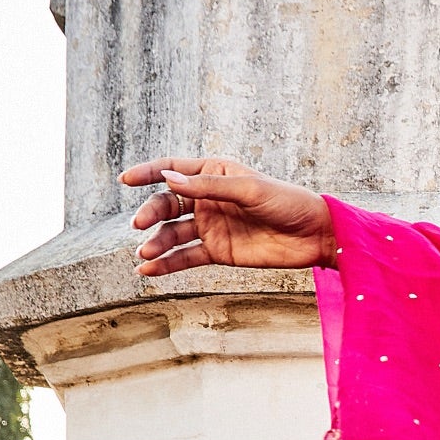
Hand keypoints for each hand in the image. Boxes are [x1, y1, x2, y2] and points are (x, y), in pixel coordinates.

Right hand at [122, 159, 338, 275]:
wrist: (314, 236)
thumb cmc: (287, 202)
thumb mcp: (249, 189)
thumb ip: (208, 186)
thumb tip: (168, 179)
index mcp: (215, 173)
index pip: (174, 169)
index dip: (149, 172)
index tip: (125, 179)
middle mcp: (209, 198)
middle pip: (168, 204)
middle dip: (150, 213)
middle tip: (138, 225)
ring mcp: (211, 225)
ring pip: (173, 233)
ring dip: (156, 242)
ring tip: (143, 252)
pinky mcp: (218, 251)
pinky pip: (185, 256)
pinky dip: (166, 264)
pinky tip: (147, 270)